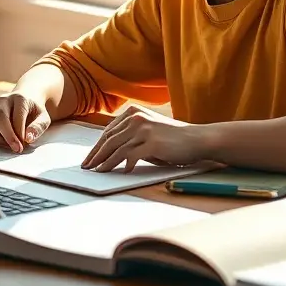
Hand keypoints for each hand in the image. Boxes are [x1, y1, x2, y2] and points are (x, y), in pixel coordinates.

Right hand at [0, 92, 50, 152]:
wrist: (26, 99)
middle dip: (6, 137)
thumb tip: (28, 138)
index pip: (16, 116)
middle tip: (15, 149)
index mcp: (19, 98)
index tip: (21, 146)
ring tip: (7, 144)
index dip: (18, 134)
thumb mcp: (43, 118)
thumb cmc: (34, 111)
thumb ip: (38, 127)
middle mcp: (2, 100)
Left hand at [81, 106, 207, 172]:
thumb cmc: (174, 139)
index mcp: (133, 112)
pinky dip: (121, 165)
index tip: (89, 158)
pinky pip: (129, 156)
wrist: (197, 139)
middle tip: (87, 167)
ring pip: (116, 148)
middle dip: (95, 155)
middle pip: (109, 139)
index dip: (97, 146)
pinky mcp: (150, 142)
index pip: (108, 131)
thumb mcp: (149, 132)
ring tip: (97, 172)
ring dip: (104, 162)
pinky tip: (118, 172)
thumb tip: (112, 155)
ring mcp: (143, 129)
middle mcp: (136, 118)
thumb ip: (131, 138)